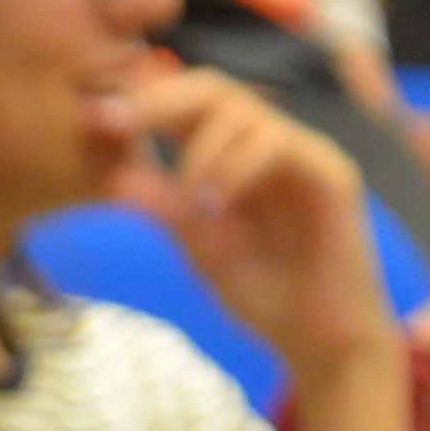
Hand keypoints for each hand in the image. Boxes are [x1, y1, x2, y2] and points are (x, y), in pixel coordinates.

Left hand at [118, 60, 403, 383]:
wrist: (318, 341)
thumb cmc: (264, 295)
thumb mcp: (198, 249)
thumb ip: (164, 210)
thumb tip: (113, 177)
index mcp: (235, 156)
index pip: (189, 105)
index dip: (144, 103)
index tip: (98, 120)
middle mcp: (270, 145)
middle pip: (216, 88)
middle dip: (163, 100)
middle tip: (121, 123)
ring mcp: (303, 155)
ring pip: (245, 111)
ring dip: (202, 149)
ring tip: (188, 196)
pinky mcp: (331, 174)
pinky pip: (279, 143)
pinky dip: (239, 166)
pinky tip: (218, 202)